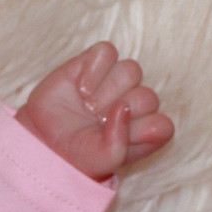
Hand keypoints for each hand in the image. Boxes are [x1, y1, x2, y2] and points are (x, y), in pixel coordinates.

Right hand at [15, 41, 174, 178]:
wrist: (47, 142)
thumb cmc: (81, 154)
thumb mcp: (104, 160)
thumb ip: (119, 143)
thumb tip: (123, 107)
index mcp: (146, 132)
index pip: (164, 125)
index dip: (142, 130)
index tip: (120, 138)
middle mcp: (136, 106)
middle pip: (149, 97)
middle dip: (121, 110)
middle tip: (96, 120)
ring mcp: (117, 83)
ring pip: (132, 70)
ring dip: (108, 89)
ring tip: (88, 105)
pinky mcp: (95, 64)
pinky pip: (107, 51)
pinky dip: (94, 68)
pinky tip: (80, 87)